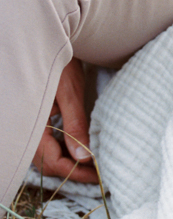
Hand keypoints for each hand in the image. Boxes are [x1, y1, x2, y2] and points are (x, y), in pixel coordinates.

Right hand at [31, 60, 98, 184]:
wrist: (48, 43)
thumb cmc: (57, 64)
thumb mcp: (69, 93)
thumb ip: (74, 125)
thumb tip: (84, 157)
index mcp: (31, 126)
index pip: (53, 162)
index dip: (77, 172)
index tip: (99, 175)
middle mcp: (26, 130)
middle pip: (49, 163)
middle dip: (74, 172)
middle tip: (100, 175)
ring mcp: (29, 127)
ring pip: (47, 156)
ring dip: (69, 162)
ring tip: (94, 165)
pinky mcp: (35, 121)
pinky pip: (47, 145)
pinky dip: (64, 150)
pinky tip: (80, 149)